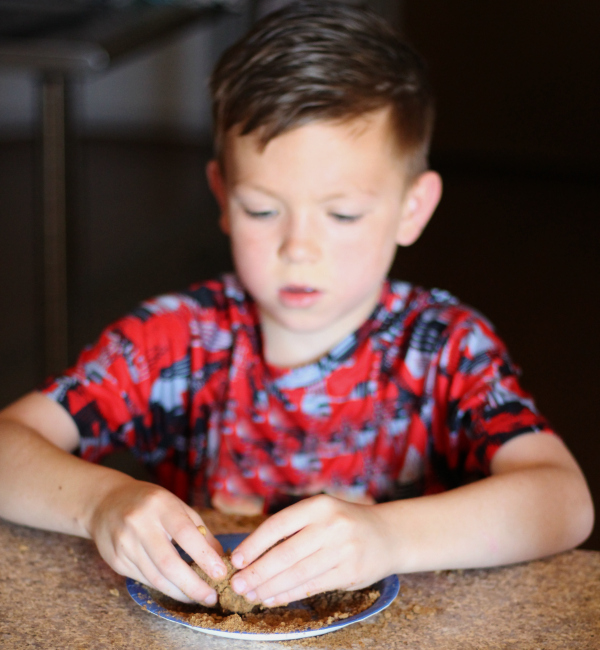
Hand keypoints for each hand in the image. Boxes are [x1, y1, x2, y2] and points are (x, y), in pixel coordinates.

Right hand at [88, 477, 226, 603]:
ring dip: (180, 592)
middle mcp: (140, 524)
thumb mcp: (177, 506)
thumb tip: (220, 557)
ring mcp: (125, 544)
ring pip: (155, 577)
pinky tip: (178, 590)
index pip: (185, 533)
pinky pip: (144, 580)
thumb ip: (199, 530)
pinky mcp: (116, 560)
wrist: (106, 502)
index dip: (204, 556)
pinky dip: (164, 588)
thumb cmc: (151, 503)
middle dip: (193, 585)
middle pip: (168, 563)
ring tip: (198, 598)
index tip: (221, 573)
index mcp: (160, 505)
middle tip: (211, 597)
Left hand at [228, 494, 393, 606]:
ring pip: (297, 573)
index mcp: (318, 505)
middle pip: (285, 553)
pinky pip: (312, 586)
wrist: (388, 534)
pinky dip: (289, 594)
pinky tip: (273, 599)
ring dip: (270, 588)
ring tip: (250, 595)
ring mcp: (343, 549)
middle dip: (257, 572)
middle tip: (237, 584)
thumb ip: (293, 528)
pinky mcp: (350, 572)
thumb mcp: (322, 512)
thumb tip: (252, 554)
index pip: (278, 525)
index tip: (236, 559)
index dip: (254, 544)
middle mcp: (331, 524)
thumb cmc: (344, 523)